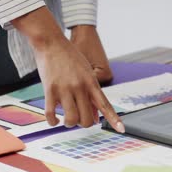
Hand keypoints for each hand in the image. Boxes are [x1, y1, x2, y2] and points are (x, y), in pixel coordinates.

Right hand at [11, 7, 123, 131]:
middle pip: (87, 119)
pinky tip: (54, 120)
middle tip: (79, 118)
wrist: (51, 42)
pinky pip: (51, 114)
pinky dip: (53, 121)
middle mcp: (80, 87)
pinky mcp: (50, 90)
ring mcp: (65, 89)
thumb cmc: (70, 57)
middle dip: (84, 123)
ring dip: (69, 123)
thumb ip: (91, 93)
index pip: (105, 105)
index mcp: (92, 83)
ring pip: (71, 119)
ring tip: (67, 119)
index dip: (114, 119)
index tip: (121, 130)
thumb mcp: (86, 72)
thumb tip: (95, 116)